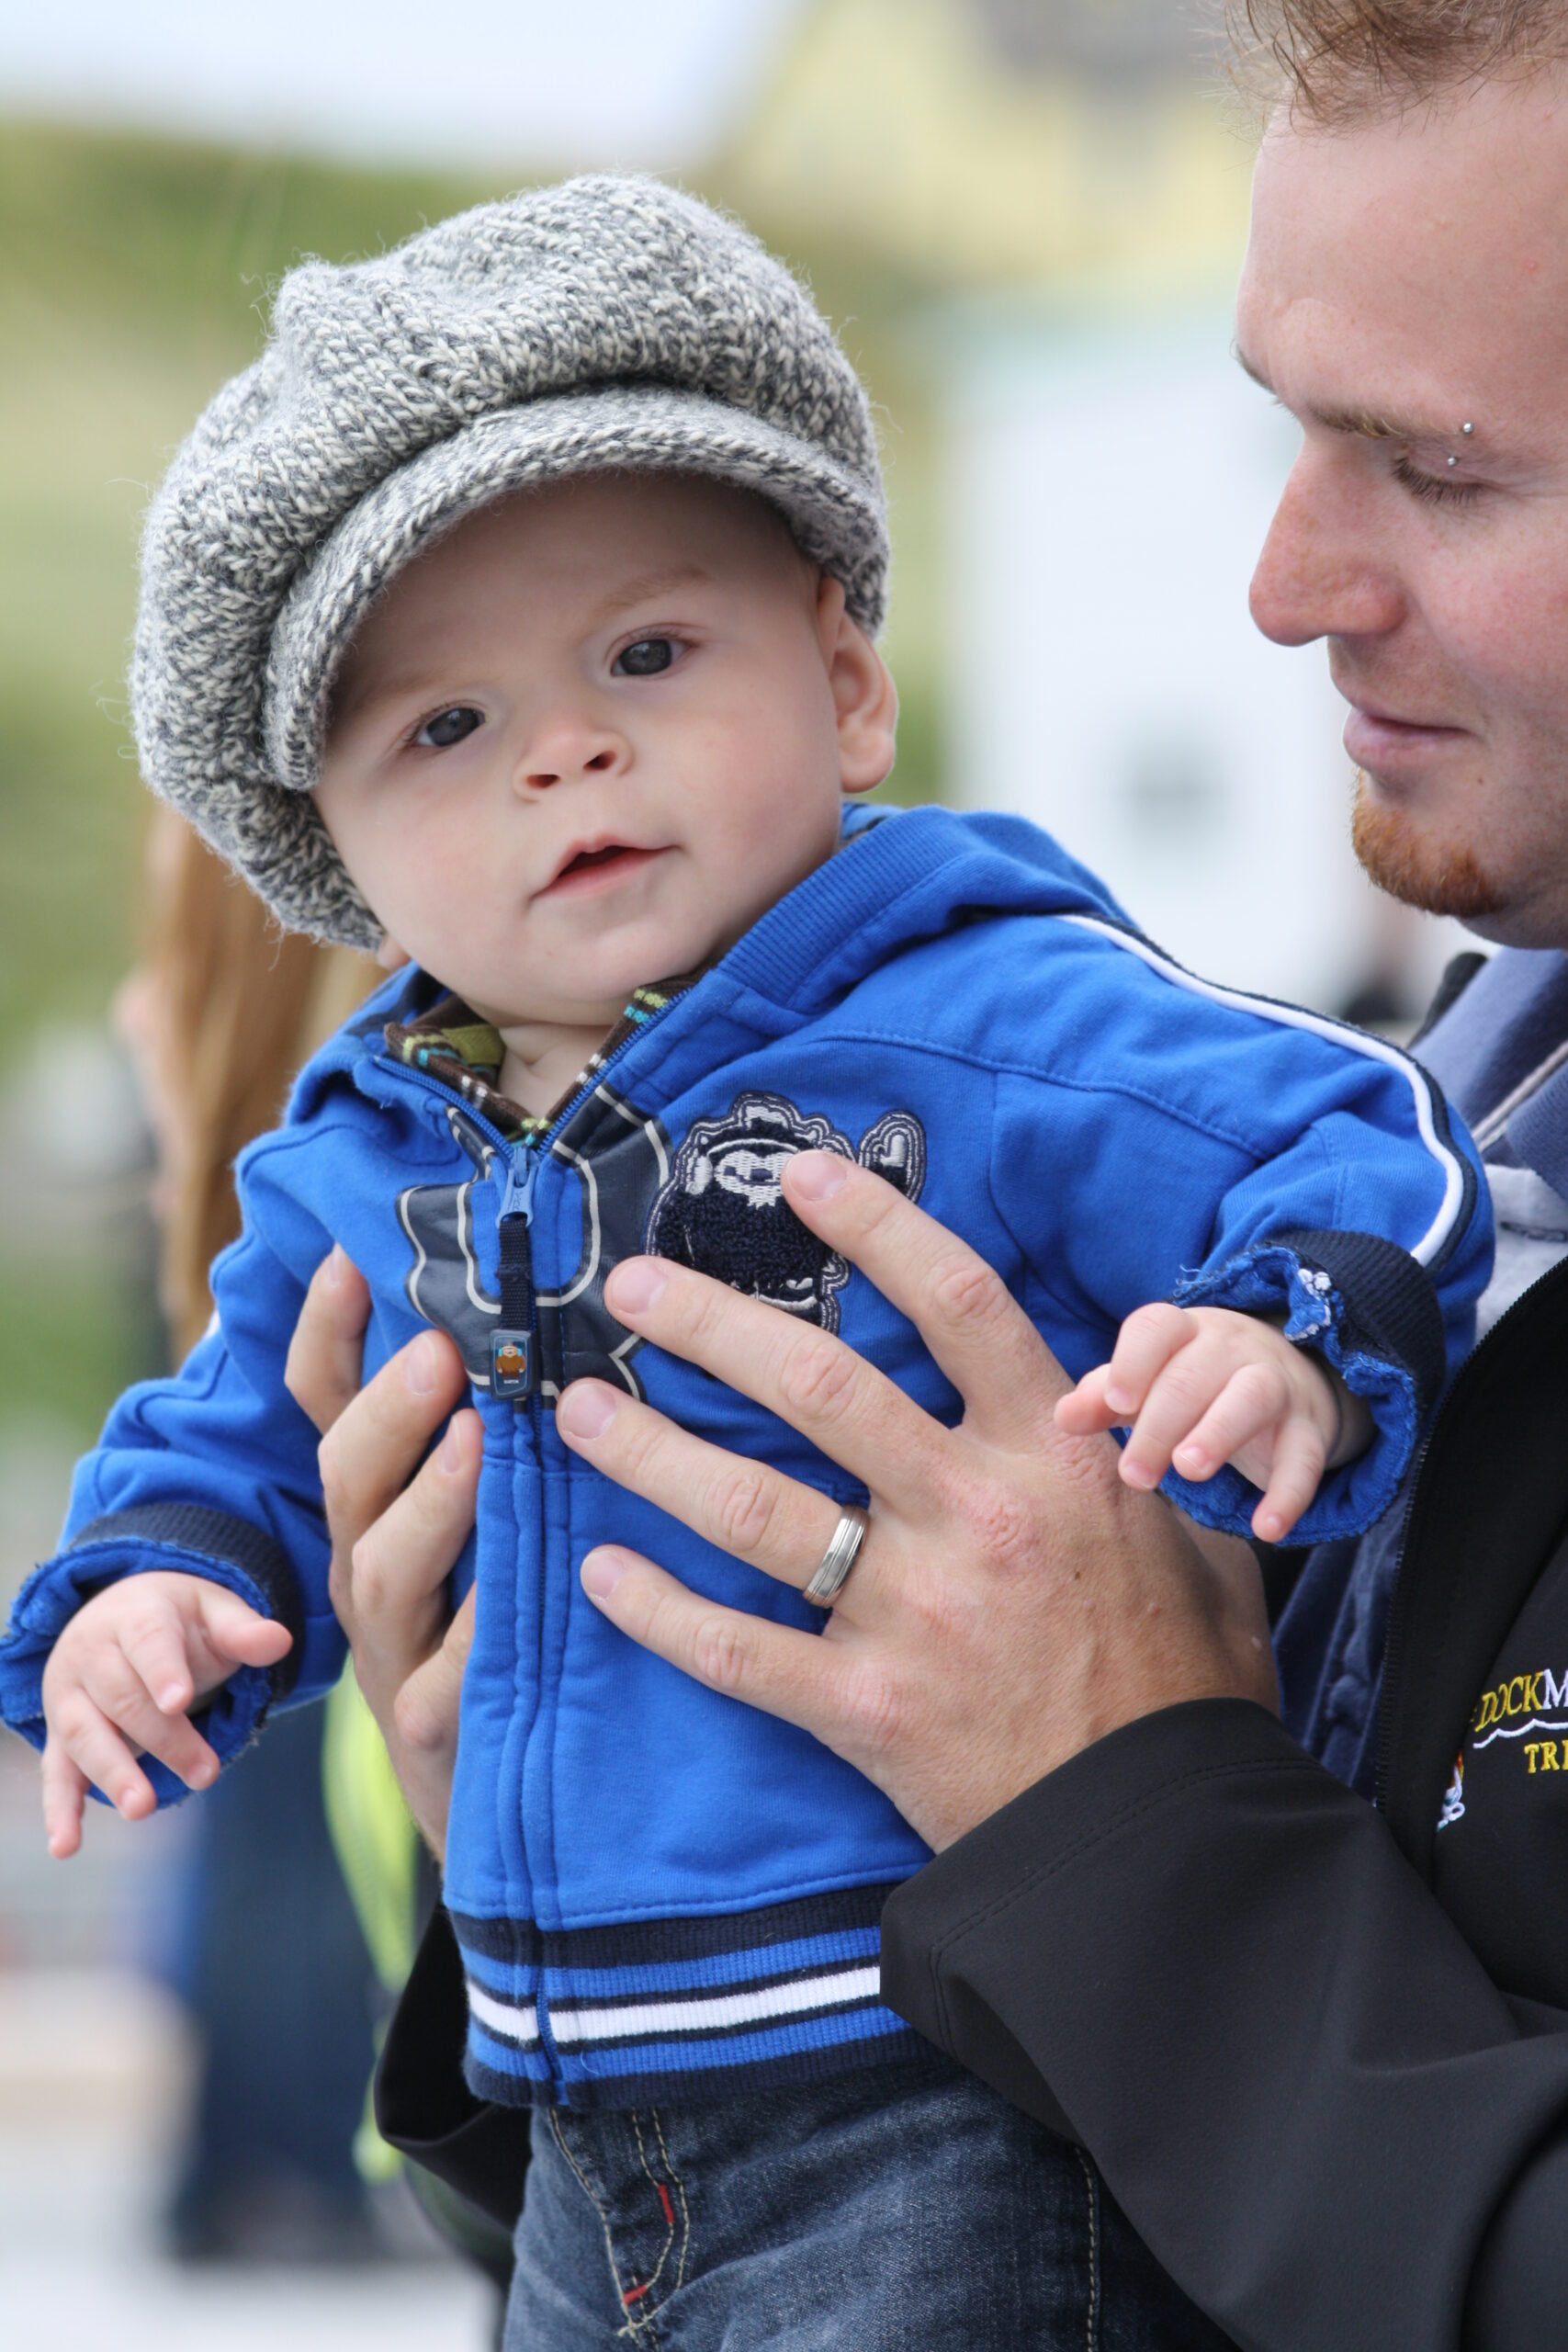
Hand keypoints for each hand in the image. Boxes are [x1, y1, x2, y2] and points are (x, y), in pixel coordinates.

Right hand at [40, 1570, 292, 1858]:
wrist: (119, 1617)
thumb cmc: (179, 1621)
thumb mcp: (213, 1611)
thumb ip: (242, 1631)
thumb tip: (281, 1642)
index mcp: (135, 1614)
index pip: (148, 1641)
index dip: (163, 1671)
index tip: (179, 1702)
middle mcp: (91, 1652)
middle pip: (123, 1698)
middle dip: (164, 1739)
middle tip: (207, 1773)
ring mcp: (69, 1696)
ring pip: (85, 1735)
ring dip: (113, 1774)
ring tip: (143, 1808)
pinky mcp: (60, 1735)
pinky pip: (56, 1772)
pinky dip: (59, 1809)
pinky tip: (66, 1846)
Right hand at [284, 1246, 478, 1859]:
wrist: (505, 1810)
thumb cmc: (510, 1635)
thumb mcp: (492, 1530)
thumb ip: (503, 1438)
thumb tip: (549, 1316)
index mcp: (379, 1514)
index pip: (327, 1408)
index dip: (329, 1333)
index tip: (348, 1254)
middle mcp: (370, 1573)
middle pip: (348, 1479)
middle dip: (387, 1409)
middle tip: (438, 1348)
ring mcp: (394, 1653)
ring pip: (382, 1570)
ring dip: (428, 1499)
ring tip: (478, 1439)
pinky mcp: (435, 1735)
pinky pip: (443, 1682)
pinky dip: (476, 1634)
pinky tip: (514, 1597)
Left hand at [554, 1153, 1276, 1853]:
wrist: (1166, 1839)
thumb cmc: (1185, 1684)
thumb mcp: (1199, 1537)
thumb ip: (1141, 1452)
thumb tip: (1126, 1386)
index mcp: (1051, 1457)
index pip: (956, 1302)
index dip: (876, 1225)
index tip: (801, 1177)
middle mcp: (971, 1515)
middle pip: (818, 1385)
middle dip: (710, 1323)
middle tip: (631, 1286)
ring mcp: (911, 1614)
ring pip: (751, 1509)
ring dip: (652, 1454)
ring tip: (582, 1411)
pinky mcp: (866, 1709)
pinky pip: (737, 1652)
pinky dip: (659, 1613)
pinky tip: (601, 1575)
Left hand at [1055, 1303, 1373, 1543]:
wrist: (1289, 1379)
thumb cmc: (1194, 1384)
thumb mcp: (1148, 1384)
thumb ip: (1104, 1398)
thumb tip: (1062, 1417)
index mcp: (1183, 1332)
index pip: (1157, 1328)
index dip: (1133, 1362)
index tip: (1114, 1402)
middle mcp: (1231, 1348)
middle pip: (1194, 1375)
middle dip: (1160, 1425)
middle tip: (1135, 1476)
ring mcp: (1277, 1384)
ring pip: (1252, 1397)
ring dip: (1219, 1433)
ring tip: (1189, 1472)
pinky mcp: (1309, 1428)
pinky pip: (1305, 1457)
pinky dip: (1290, 1493)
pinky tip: (1266, 1530)